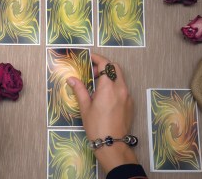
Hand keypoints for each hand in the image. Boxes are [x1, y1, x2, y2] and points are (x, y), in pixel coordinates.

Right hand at [67, 53, 137, 172]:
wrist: (112, 143)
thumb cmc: (96, 126)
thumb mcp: (85, 107)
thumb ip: (79, 90)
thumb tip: (71, 79)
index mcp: (108, 87)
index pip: (105, 64)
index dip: (97, 58)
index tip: (89, 58)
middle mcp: (121, 88)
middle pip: (115, 67)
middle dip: (104, 66)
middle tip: (92, 73)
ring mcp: (127, 96)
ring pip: (120, 77)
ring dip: (109, 76)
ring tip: (97, 86)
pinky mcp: (130, 103)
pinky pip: (123, 88)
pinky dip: (114, 86)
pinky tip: (105, 97)